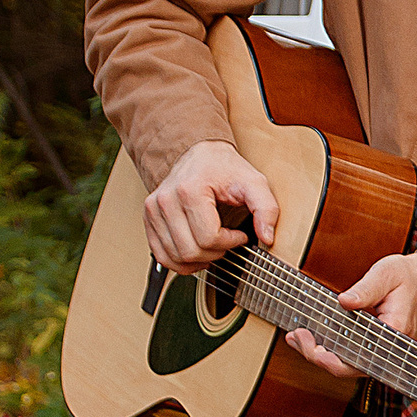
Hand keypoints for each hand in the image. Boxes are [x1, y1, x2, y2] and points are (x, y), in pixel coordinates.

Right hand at [144, 141, 277, 275]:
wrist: (201, 154)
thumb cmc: (225, 168)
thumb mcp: (254, 183)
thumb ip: (266, 209)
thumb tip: (267, 237)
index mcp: (189, 190)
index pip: (209, 238)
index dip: (231, 243)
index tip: (240, 235)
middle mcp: (166, 201)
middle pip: (191, 251)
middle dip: (216, 253)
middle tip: (228, 241)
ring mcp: (153, 210)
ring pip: (176, 258)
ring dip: (199, 260)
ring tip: (214, 245)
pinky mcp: (149, 219)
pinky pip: (162, 256)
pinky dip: (181, 262)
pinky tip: (197, 252)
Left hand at [285, 248, 416, 377]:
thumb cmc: (411, 277)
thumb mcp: (388, 273)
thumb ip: (366, 289)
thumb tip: (344, 301)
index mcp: (395, 333)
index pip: (357, 358)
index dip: (327, 357)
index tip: (306, 340)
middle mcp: (390, 350)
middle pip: (348, 368)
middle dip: (316, 356)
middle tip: (295, 336)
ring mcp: (385, 352)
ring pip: (349, 365)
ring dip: (321, 354)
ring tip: (297, 338)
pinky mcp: (379, 348)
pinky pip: (354, 357)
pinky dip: (332, 349)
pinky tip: (313, 338)